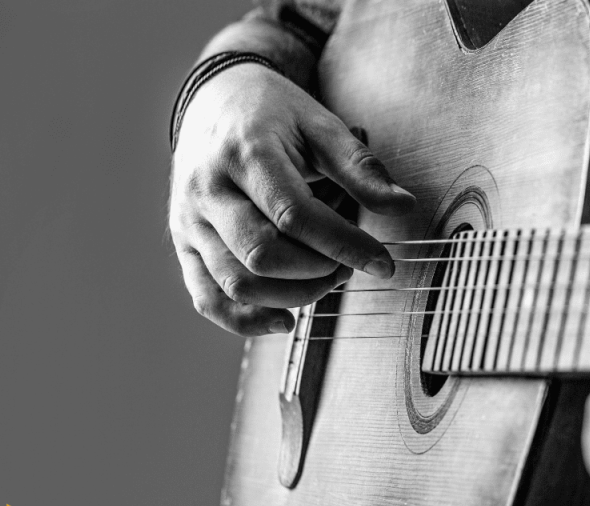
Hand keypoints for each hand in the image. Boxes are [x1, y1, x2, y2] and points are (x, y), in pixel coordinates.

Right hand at [168, 63, 414, 335]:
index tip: (384, 263)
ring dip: (292, 296)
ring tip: (325, 278)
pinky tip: (285, 320)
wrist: (214, 99)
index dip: (344, 245)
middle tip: (348, 263)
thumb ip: (361, 168)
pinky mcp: (184, 245)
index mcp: (245, 154)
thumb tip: (404, 206)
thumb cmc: (275, 115)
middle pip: (263, 255)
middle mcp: (208, 191)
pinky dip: (246, 321)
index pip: (295, 216)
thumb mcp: (322, 126)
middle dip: (317, 271)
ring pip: (236, 283)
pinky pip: (207, 299)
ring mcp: (190, 222)